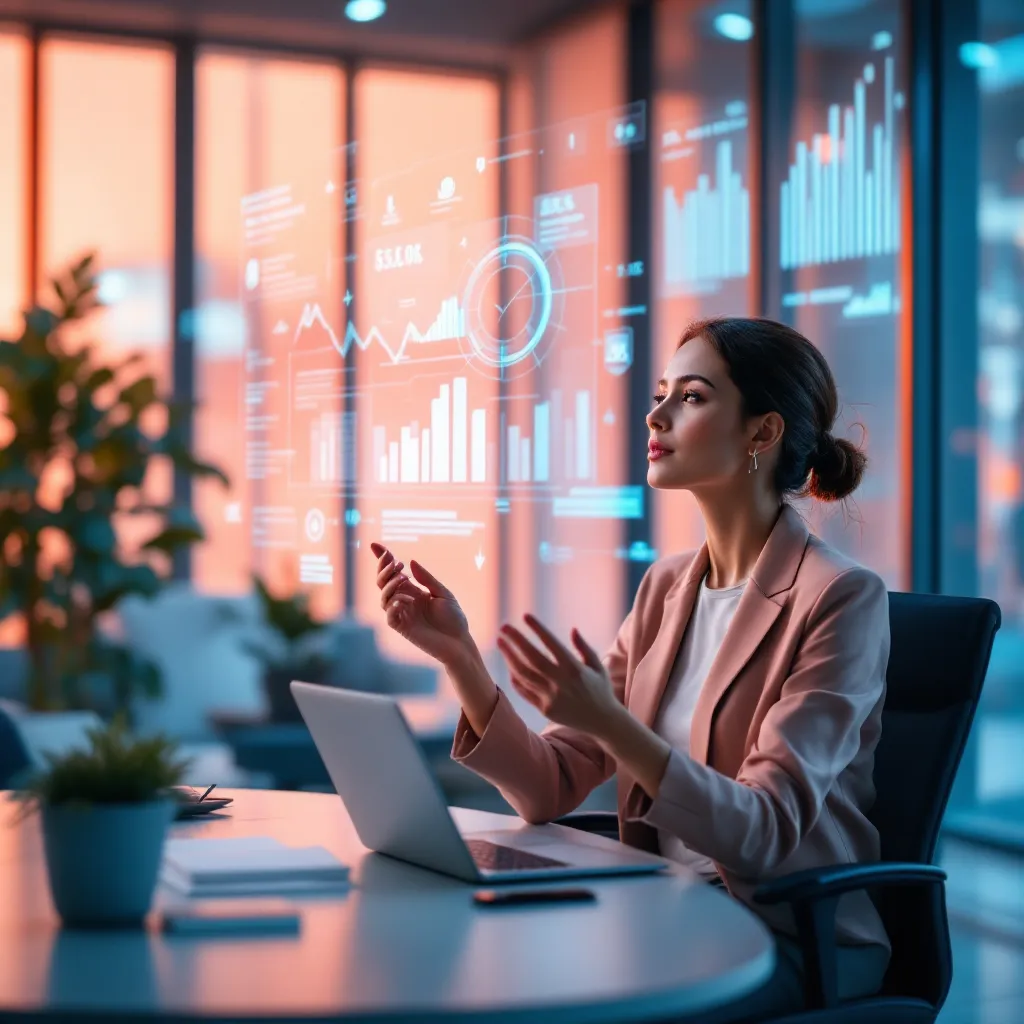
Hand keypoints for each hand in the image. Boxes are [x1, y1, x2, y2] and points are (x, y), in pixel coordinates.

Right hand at [370, 542, 471, 666]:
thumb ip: (427, 579)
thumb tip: (410, 562)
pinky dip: (393, 606)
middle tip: (397, 564)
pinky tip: (404, 600)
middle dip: (385, 570)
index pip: (393, 573)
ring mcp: (403, 615)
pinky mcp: (403, 628)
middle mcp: (404, 601)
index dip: (382, 559)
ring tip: (404, 579)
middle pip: (383, 583)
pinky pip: (390, 616)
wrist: (459, 642)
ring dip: (391, 585)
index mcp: (413, 591)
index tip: (375, 545)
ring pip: (384, 598)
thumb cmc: (454, 619)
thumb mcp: (443, 593)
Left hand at [496, 614, 619, 736]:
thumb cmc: (601, 689)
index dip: (537, 629)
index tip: (525, 616)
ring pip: (524, 675)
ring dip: (510, 657)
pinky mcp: (545, 709)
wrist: (603, 722)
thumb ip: (584, 647)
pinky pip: (525, 691)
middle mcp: (561, 682)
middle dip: (516, 641)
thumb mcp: (597, 666)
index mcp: (575, 668)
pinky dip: (515, 678)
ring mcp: (552, 697)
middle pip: (532, 658)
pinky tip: (510, 666)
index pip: (551, 644)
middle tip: (504, 627)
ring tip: (501, 643)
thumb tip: (573, 629)